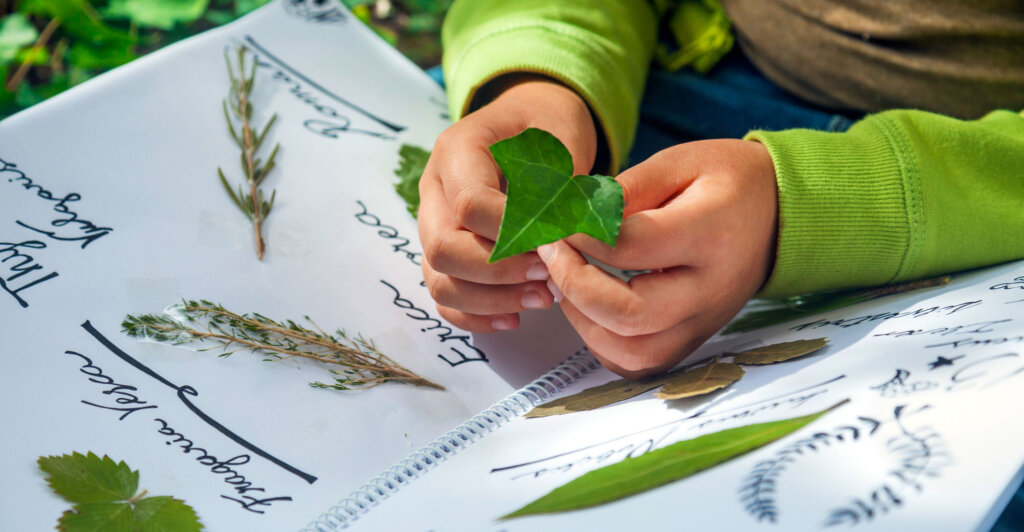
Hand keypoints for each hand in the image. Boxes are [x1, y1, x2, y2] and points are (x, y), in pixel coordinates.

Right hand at [418, 76, 598, 331]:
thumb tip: (562, 236)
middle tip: (547, 275)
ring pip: (440, 280)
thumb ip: (558, 181)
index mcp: (456, 150)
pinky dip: (477, 315)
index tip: (554, 244)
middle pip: (442, 248)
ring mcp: (434, 224)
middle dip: (498, 272)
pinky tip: (516, 317)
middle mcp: (434, 190)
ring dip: (491, 300)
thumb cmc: (547, 127)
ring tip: (543, 298)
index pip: (470, 205)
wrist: (531, 121)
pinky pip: (445, 296)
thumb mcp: (561, 136)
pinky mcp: (445, 253)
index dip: (512, 234)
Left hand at [539, 139, 777, 377]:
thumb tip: (574, 213)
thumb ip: (628, 187)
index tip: (561, 218)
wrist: (781, 216)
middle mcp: (710, 289)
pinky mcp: (694, 340)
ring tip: (568, 282)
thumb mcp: (681, 161)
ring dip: (584, 322)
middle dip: (574, 285)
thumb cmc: (728, 182)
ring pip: (633, 352)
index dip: (582, 234)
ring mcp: (704, 323)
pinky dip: (603, 343)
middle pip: (631, 314)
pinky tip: (590, 308)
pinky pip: (640, 364)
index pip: (632, 247)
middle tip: (552, 253)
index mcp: (710, 233)